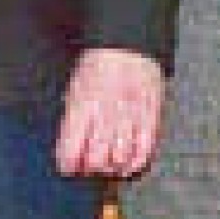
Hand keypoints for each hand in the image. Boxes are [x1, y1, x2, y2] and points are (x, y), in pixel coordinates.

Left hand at [53, 46, 168, 179]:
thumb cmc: (95, 71)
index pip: (71, 148)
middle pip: (97, 157)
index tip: (69, 168)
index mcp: (81, 107)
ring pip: (120, 156)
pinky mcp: (150, 116)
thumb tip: (69, 154)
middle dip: (92, 169)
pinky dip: (136, 163)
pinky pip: (145, 149)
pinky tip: (129, 166)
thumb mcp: (74, 92)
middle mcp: (105, 114)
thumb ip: (72, 122)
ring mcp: (130, 116)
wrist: (126, 48)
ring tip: (109, 167)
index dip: (69, 164)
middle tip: (91, 169)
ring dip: (113, 168)